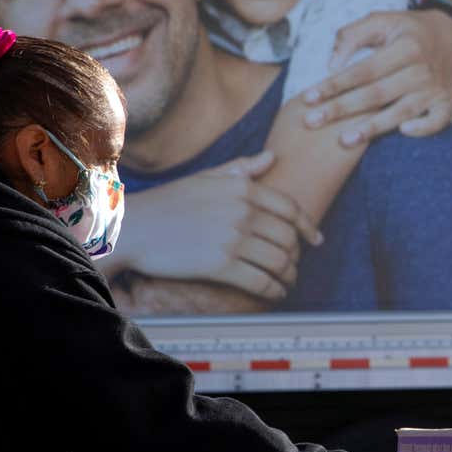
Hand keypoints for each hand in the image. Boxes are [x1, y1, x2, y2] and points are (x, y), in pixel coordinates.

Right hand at [112, 151, 322, 300]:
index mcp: (241, 188)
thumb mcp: (206, 178)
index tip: (316, 240)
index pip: (290, 208)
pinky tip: (275, 294)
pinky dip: (274, 290)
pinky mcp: (221, 264)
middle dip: (297, 255)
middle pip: (288, 238)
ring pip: (279, 261)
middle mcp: (242, 211)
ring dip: (289, 276)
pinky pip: (261, 281)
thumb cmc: (170, 203)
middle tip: (294, 265)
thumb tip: (272, 158)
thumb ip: (242, 170)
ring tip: (287, 282)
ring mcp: (232, 238)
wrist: (135, 227)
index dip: (308, 227)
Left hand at [296, 10, 451, 146]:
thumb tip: (332, 65)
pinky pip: (436, 122)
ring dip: (372, 127)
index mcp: (406, 46)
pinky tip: (401, 132)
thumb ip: (352, 36)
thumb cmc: (407, 31)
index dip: (335, 84)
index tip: (308, 97)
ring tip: (343, 140)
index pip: (364, 70)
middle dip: (342, 109)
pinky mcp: (446, 103)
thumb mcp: (381, 20)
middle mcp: (422, 69)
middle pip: (377, 94)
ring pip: (400, 111)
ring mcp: (436, 89)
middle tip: (312, 122)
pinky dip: (421, 128)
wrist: (451, 37)